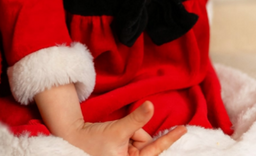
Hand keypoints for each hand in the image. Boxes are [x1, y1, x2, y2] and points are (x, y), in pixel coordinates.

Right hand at [60, 102, 186, 155]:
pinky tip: (113, 136)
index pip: (155, 150)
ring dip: (130, 132)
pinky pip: (132, 140)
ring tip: (113, 135)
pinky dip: (128, 134)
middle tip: (122, 133)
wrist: (72, 137)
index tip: (183, 129)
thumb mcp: (117, 129)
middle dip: (137, 133)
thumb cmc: (92, 140)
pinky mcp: (122, 152)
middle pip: (146, 144)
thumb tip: (151, 106)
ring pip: (139, 140)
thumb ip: (136, 119)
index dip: (170, 138)